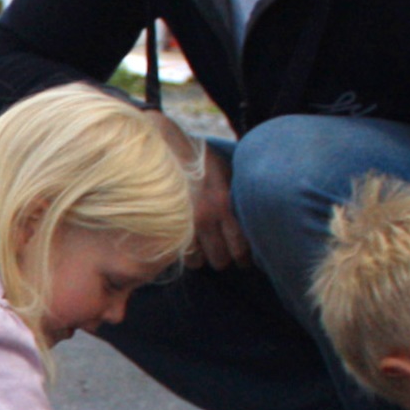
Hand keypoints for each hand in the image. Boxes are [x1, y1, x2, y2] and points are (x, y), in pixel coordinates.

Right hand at [170, 127, 246, 270]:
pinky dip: (183, 255)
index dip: (244, 258)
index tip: (244, 261)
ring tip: (203, 252)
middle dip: (223, 259)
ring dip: (202, 259)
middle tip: (223, 255)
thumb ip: (235, 195)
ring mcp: (181, 224)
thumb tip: (247, 215)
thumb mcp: (225, 171)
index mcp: (224, 204)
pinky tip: (186, 248)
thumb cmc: (196, 158)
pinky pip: (176, 254)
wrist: (162, 147)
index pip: (240, 246)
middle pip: (219, 259)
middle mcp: (205, 218)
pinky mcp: (164, 226)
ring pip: (197, 262)